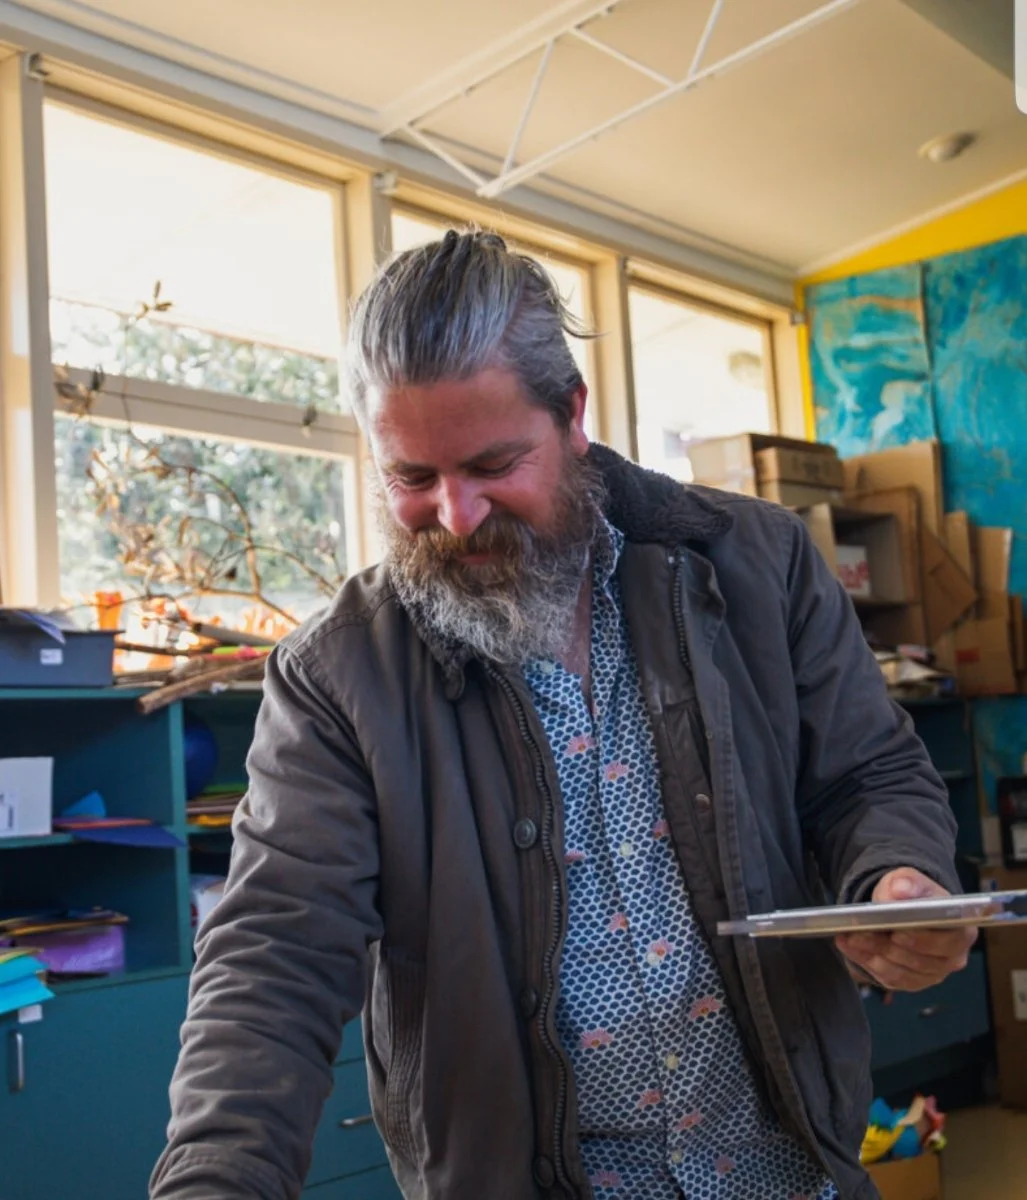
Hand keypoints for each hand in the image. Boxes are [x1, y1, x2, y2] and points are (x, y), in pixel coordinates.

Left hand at [835, 867, 976, 991]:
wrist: (904, 908)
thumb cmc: (912, 895)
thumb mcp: (908, 880)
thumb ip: (907, 883)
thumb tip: (901, 890)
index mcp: (961, 932)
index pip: (948, 942)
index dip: (921, 939)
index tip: (896, 932)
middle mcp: (951, 958)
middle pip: (920, 960)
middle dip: (887, 946)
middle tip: (861, 932)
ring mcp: (931, 973)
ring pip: (901, 971)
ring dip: (872, 953)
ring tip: (850, 936)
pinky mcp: (910, 981)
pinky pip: (887, 977)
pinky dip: (865, 961)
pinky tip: (849, 945)